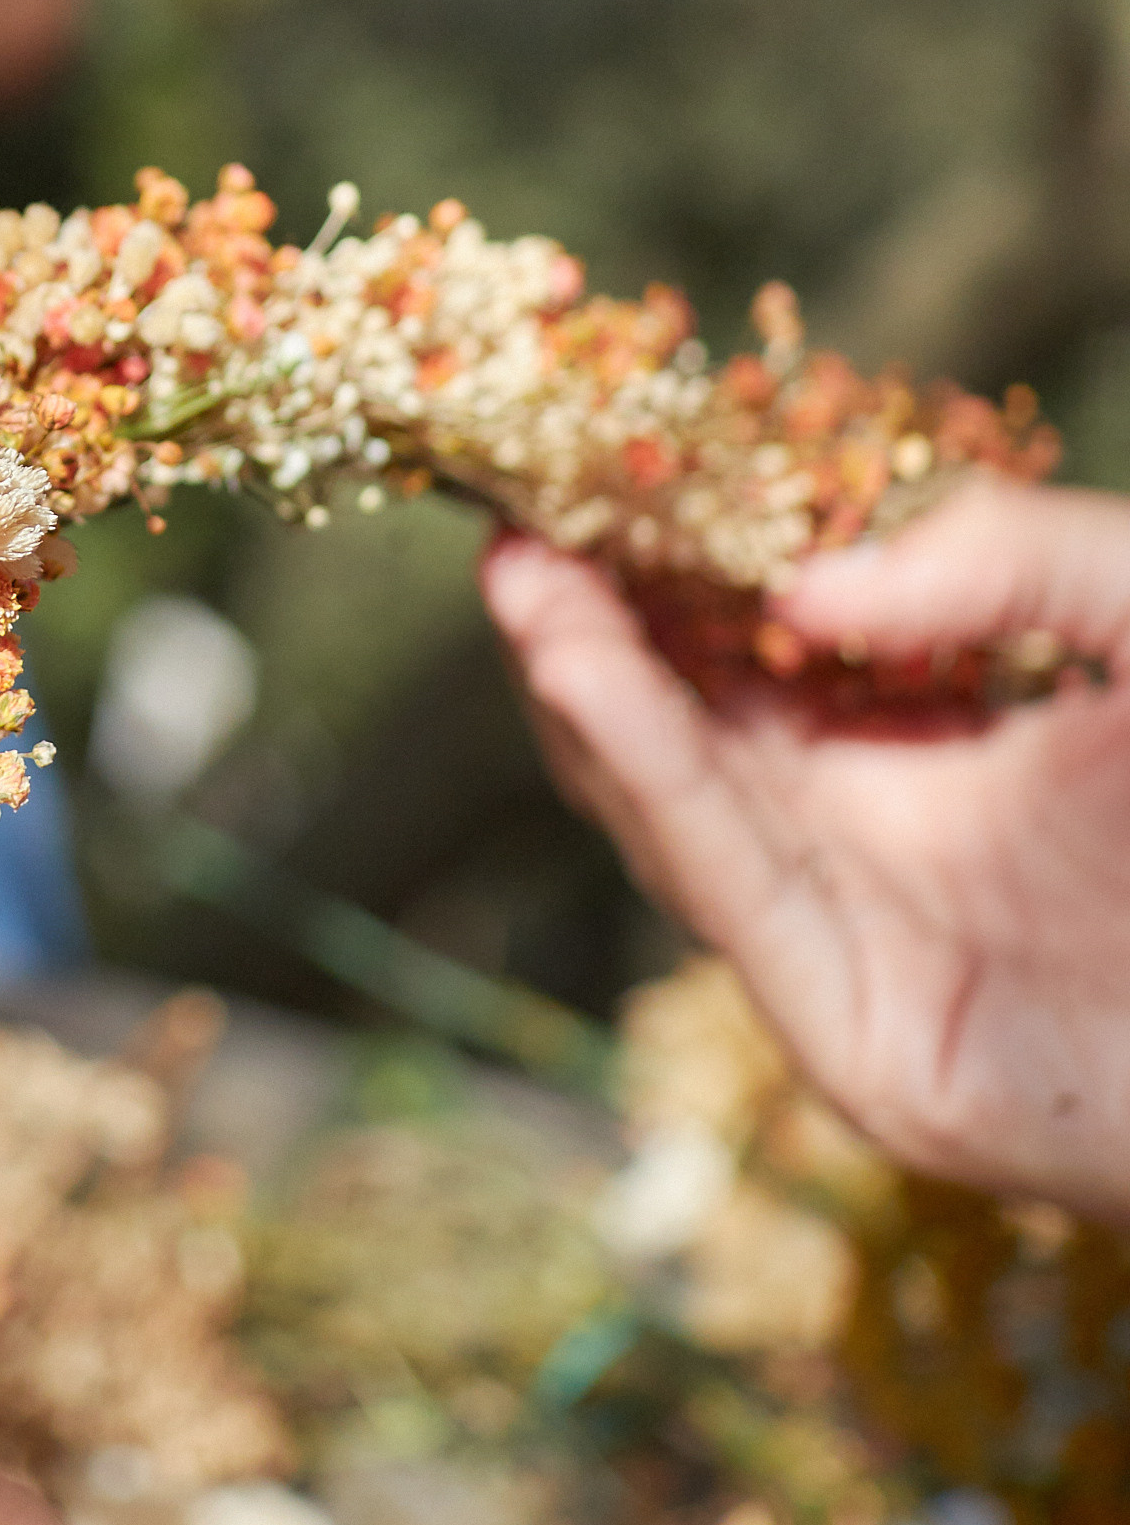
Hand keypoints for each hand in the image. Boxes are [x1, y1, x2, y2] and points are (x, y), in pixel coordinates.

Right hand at [483, 480, 1129, 1215]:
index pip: (753, 664)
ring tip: (526, 575)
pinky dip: (652, 779)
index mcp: (928, 768)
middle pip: (686, 739)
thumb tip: (809, 581)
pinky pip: (734, 898)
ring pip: (682, 817)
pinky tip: (591, 675)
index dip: (661, 572)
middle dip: (590, 626)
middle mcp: (876, 863)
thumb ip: (1011, 563)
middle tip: (513, 508)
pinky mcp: (875, 1056)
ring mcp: (868, 963)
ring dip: (589, 693)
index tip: (585, 468)